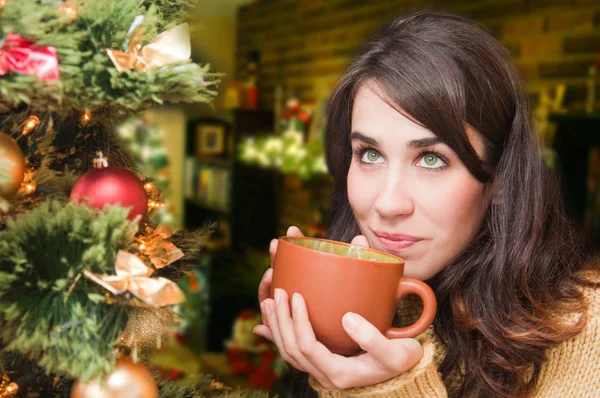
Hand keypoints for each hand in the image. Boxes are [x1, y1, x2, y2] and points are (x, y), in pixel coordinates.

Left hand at [254, 236, 422, 389]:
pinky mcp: (320, 362)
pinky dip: (277, 336)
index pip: (307, 347)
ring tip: (269, 301)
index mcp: (339, 373)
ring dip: (276, 326)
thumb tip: (347, 318)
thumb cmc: (402, 360)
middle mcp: (324, 375)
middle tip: (279, 291)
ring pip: (288, 351)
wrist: (404, 372)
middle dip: (281, 319)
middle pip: (291, 349)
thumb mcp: (395, 353)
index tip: (297, 296)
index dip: (298, 321)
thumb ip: (373, 339)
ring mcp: (320, 370)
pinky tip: (264, 324)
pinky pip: (293, 351)